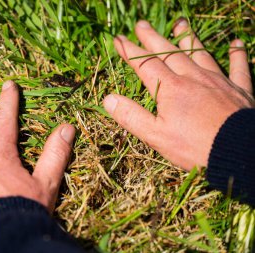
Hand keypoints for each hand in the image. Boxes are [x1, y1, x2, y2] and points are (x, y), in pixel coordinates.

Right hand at [103, 19, 252, 169]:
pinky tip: (236, 43)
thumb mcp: (156, 136)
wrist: (239, 152)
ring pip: (200, 53)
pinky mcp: (239, 89)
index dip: (129, 50)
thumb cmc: (195, 146)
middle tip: (141, 24)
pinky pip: (238, 67)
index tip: (118, 38)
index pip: (145, 64)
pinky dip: (237, 54)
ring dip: (188, 38)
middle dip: (153, 38)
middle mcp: (193, 78)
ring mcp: (218, 81)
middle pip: (169, 52)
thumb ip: (131, 116)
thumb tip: (108, 99)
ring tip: (180, 24)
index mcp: (171, 89)